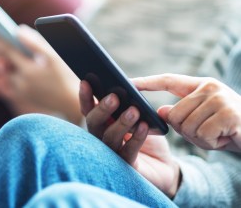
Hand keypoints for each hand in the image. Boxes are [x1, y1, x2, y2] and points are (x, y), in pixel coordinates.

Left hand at [0, 21, 83, 125]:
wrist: (71, 101)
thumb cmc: (65, 75)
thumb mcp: (55, 57)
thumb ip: (35, 42)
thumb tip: (17, 30)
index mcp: (30, 68)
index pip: (5, 49)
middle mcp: (21, 81)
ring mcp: (17, 91)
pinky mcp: (18, 97)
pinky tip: (1, 74)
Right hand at [79, 80, 179, 197]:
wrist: (163, 164)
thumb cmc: (146, 134)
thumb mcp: (139, 114)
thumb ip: (129, 103)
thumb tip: (127, 85)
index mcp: (102, 122)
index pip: (88, 109)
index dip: (85, 96)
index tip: (86, 82)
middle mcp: (102, 136)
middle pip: (94, 123)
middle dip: (102, 109)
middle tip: (114, 97)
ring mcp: (112, 152)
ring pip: (109, 138)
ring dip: (121, 123)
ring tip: (134, 111)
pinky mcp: (127, 166)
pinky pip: (128, 151)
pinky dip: (136, 138)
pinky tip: (144, 126)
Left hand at [133, 74, 240, 151]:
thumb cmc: (228, 129)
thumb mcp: (201, 120)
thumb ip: (181, 113)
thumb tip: (162, 111)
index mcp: (201, 85)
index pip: (168, 80)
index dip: (147, 82)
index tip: (128, 82)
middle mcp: (210, 87)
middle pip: (174, 114)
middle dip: (186, 131)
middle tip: (207, 132)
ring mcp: (220, 99)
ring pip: (186, 126)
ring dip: (200, 139)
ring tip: (218, 134)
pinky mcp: (229, 114)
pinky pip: (202, 135)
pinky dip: (211, 144)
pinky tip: (225, 138)